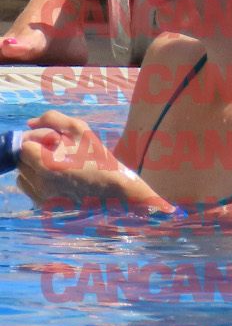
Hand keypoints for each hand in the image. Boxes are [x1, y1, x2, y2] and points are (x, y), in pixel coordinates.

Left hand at [15, 111, 153, 211]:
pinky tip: (56, 180)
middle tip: (56, 154)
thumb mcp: (81, 131)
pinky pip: (29, 188)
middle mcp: (40, 183)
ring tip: (56, 167)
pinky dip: (37, 181)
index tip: (51, 144)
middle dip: (34, 155)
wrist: (116, 192)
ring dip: (33, 168)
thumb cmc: (100, 159)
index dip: (37, 141)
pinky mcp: (44, 206)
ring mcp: (41, 197)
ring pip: (22, 175)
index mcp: (47, 164)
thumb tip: (30, 123)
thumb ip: (52, 119)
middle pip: (21, 161)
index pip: (24, 146)